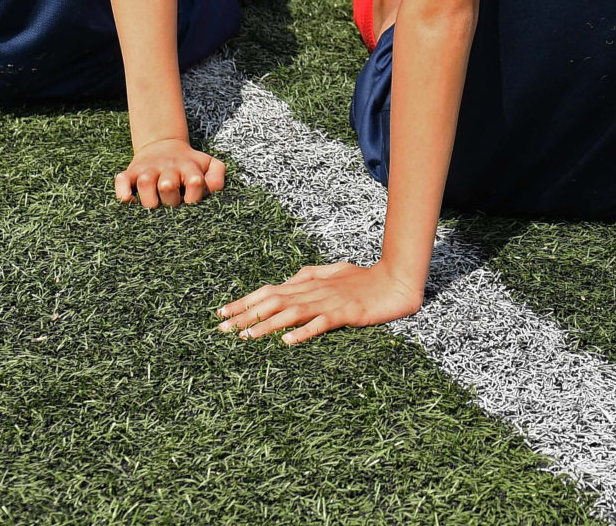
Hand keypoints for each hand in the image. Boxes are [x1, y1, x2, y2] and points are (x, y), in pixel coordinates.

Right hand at [115, 139, 225, 207]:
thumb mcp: (208, 165)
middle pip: (168, 185)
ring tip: (155, 207)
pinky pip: (121, 180)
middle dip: (171, 201)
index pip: (195, 182)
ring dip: (149, 200)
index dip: (194, 197)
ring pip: (145, 183)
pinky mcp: (131, 172)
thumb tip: (211, 191)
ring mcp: (148, 169)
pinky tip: (130, 201)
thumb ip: (217, 178)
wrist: (163, 145)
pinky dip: (123, 192)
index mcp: (189, 167)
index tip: (191, 203)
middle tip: (172, 207)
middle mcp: (168, 167)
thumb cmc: (188, 164)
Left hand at [216, 260, 421, 344]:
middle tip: (221, 329)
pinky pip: (321, 323)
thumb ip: (309, 276)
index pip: (268, 291)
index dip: (243, 302)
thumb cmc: (364, 279)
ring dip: (266, 324)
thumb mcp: (332, 274)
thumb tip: (287, 281)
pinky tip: (287, 341)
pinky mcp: (346, 313)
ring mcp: (329, 301)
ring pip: (291, 312)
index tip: (221, 313)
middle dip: (245, 315)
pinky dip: (302, 332)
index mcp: (308, 282)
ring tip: (246, 337)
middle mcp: (314, 290)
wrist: (395, 281)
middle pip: (273, 301)